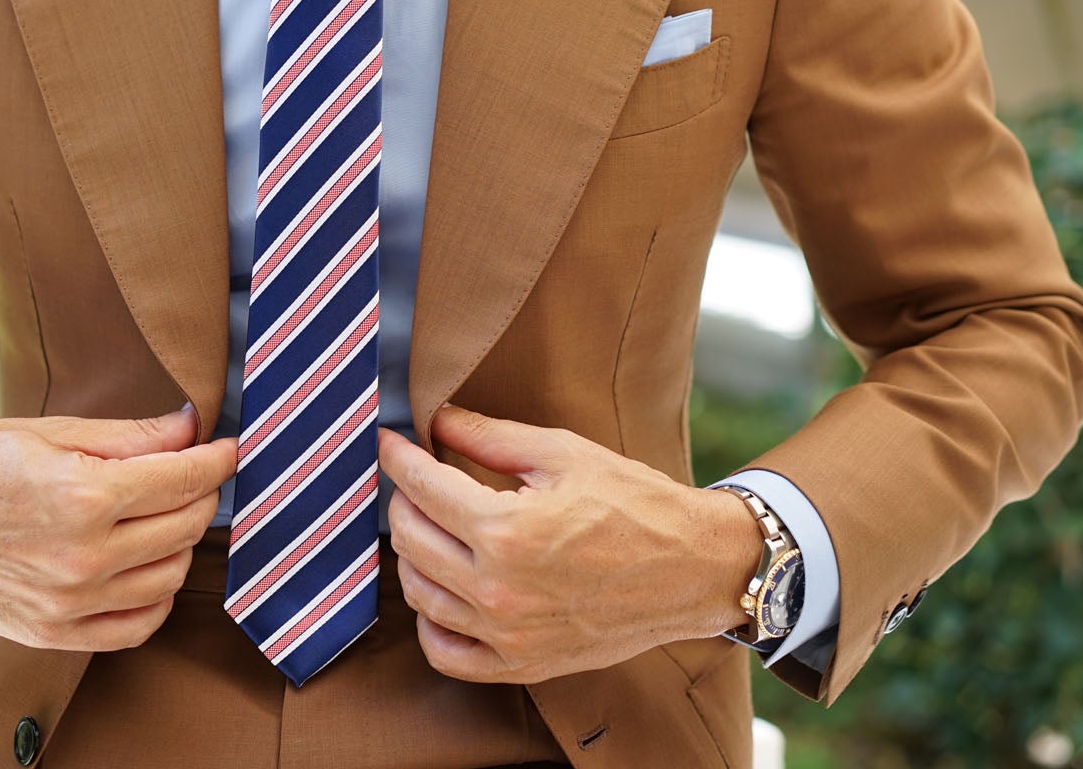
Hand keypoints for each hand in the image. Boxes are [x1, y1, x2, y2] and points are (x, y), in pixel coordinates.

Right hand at [0, 407, 235, 651]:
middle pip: (185, 526)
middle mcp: (82, 557)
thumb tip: (191, 429)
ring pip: (170, 575)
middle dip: (202, 493)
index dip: (217, 459)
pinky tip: (149, 565)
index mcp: (83, 496)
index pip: (184, 480)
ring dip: (182, 542)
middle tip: (195, 472)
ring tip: (167, 513)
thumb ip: (130, 436)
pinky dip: (157, 596)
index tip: (228, 447)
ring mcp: (69, 603)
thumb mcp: (51, 431)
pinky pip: (137, 625)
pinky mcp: (54, 632)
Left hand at [378, 405, 758, 682]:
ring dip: (411, 554)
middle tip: (415, 480)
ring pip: (419, 594)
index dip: (398, 458)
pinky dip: (430, 622)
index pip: (422, 488)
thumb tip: (436, 420)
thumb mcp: (562, 454)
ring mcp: (509, 635)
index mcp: (508, 531)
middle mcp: (500, 590)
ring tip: (428, 526)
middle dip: (403, 500)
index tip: (389, 442)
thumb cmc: (635, 503)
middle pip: (410, 539)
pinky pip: (446, 654)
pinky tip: (440, 591)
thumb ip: (490, 437)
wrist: (693, 568)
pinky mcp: (523, 663)